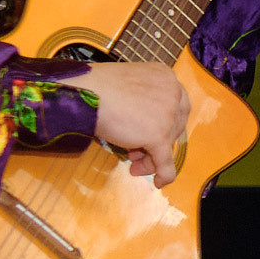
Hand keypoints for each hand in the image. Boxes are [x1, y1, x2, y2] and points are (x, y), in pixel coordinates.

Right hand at [63, 62, 189, 185]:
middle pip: (173, 126)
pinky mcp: (158, 135)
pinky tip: (159, 181)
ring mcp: (167, 114)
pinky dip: (164, 173)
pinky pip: (166, 161)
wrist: (82, 92)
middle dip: (156, 141)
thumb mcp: (129, 87)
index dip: (165, 123)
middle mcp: (173, 93)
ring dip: (151, 156)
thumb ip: (143, 102)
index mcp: (166, 77)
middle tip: (136, 151)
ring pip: (167, 143)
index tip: (151, 131)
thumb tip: (147, 130)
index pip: (177, 106)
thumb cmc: (95, 87)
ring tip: (133, 162)